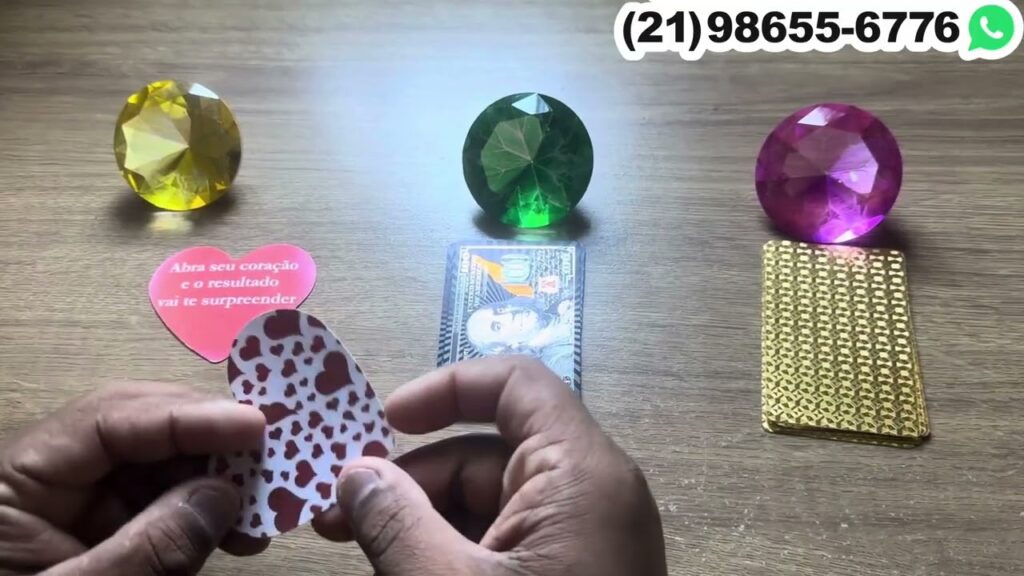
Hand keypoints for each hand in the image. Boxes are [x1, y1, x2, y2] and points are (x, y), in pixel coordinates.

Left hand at [0, 383, 265, 574]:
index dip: (187, 415)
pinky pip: (160, 503)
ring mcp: (75, 503)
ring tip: (262, 507)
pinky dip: (202, 511)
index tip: (255, 425)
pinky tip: (238, 529)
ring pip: (158, 464)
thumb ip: (149, 549)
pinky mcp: (99, 531)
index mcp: (15, 479)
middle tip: (273, 456)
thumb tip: (223, 495)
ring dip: (216, 478)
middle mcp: (47, 475)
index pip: (110, 420)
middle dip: (208, 440)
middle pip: (139, 430)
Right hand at [313, 356, 667, 575]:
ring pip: (488, 502)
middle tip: (337, 509)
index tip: (382, 418)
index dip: (447, 387)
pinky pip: (504, 544)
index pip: (516, 385)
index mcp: (580, 473)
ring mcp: (583, 540)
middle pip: (489, 450)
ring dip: (419, 516)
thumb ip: (395, 522)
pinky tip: (401, 570)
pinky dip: (450, 551)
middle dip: (411, 474)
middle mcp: (589, 494)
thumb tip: (355, 473)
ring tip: (352, 542)